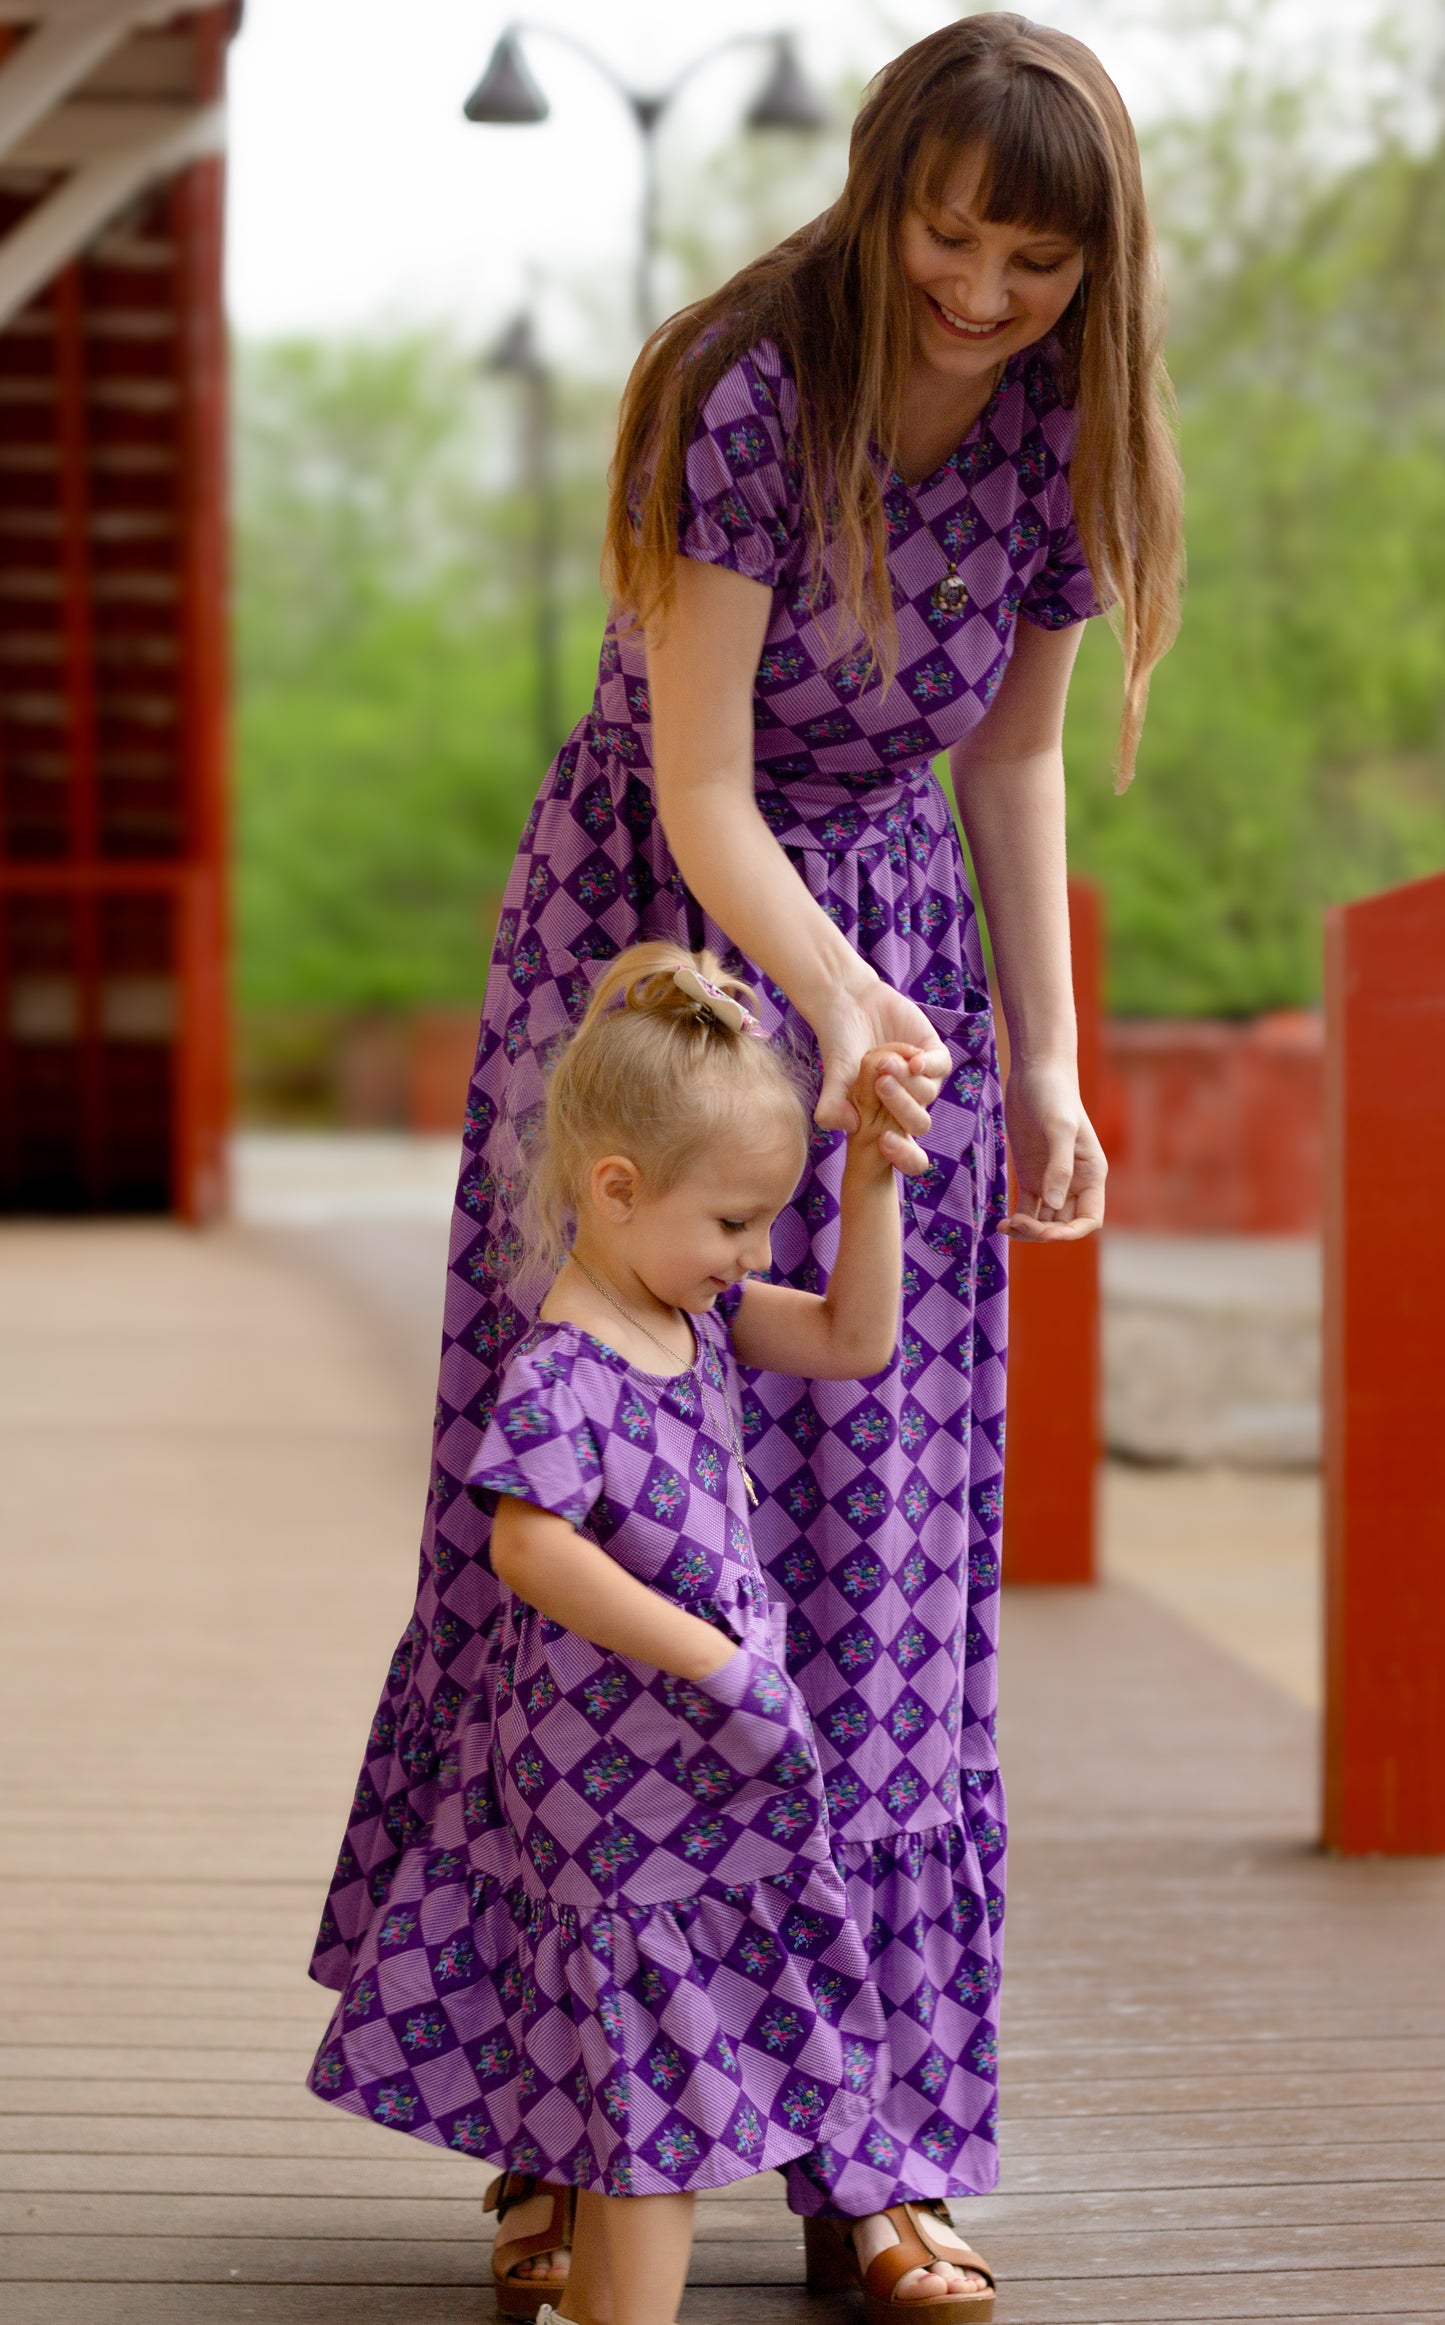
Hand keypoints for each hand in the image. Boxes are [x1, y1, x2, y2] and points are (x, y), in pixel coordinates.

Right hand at [813, 980, 948, 1176]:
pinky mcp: (933, 1053)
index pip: (907, 1154)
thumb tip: (852, 1127)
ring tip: (882, 1061)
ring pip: (927, 1093)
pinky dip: (929, 1066)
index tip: (884, 1143)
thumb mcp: (834, 1079)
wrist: (849, 1005)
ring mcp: (923, 1078)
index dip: (903, 1156)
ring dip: (906, 1080)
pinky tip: (913, 1060)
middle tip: (879, 1085)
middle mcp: (908, 1103)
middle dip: (902, 1108)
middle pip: (919, 1124)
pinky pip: (940, 1067)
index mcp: (886, 1120)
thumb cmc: (840, 1047)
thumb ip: (833, 1106)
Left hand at [1003, 1060, 1105, 1240]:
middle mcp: (1074, 1182)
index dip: (1071, 1233)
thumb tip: (1054, 1205)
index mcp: (1091, 1175)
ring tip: (1007, 1224)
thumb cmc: (1054, 1096)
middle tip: (1019, 1223)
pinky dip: (1017, 1220)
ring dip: (1029, 1230)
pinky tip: (1001, 1223)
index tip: (1046, 1232)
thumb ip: (1059, 1167)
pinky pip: (1027, 1208)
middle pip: (1064, 1224)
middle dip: (1044, 1232)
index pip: (1090, 1219)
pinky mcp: (1030, 1176)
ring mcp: (1051, 1180)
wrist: (1035, 1074)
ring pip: (1045, 1220)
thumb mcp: (1059, 1129)